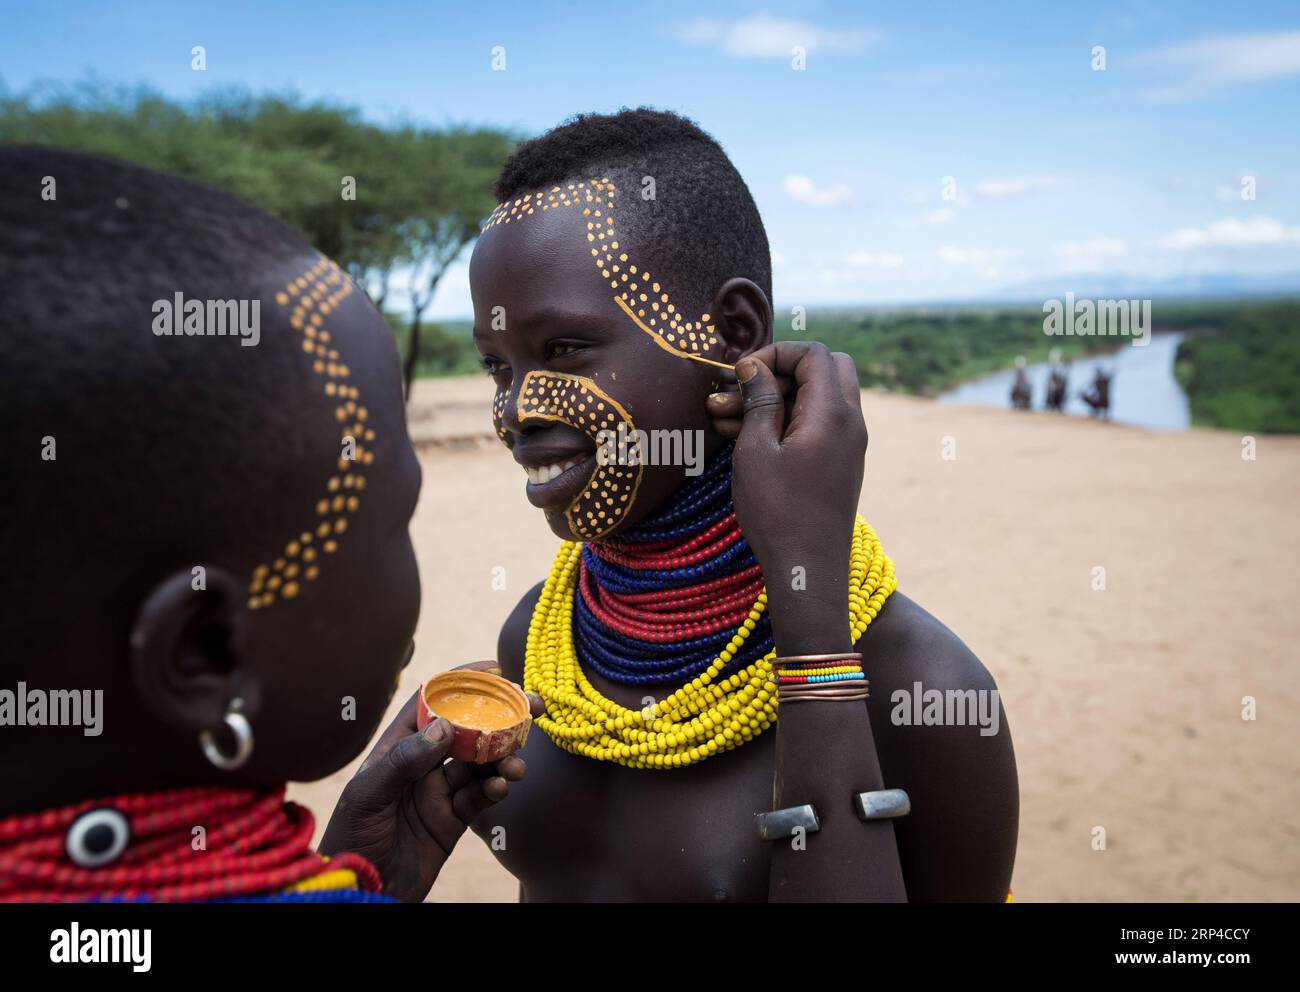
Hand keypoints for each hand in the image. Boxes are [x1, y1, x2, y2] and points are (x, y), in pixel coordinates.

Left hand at [319, 660, 542, 901]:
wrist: (361, 892)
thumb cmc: (351, 840)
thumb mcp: (368, 797)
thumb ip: (404, 760)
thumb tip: (445, 725)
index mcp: (396, 748)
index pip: (432, 703)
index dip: (461, 683)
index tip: (493, 669)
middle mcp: (421, 764)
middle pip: (467, 730)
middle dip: (498, 718)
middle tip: (531, 708)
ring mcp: (438, 791)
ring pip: (480, 763)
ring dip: (503, 758)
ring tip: (516, 765)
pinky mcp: (453, 820)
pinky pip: (481, 797)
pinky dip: (495, 789)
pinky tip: (501, 787)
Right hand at [706, 342, 865, 651]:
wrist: (808, 571)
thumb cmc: (778, 513)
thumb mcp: (756, 451)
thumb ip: (759, 401)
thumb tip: (754, 367)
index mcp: (834, 413)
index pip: (814, 355)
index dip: (776, 353)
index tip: (740, 372)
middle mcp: (851, 422)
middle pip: (825, 369)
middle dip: (780, 371)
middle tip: (741, 389)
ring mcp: (849, 444)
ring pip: (817, 398)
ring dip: (775, 399)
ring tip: (720, 417)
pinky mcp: (840, 462)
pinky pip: (817, 424)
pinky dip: (785, 421)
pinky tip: (741, 436)